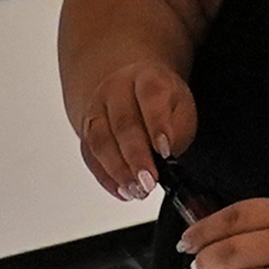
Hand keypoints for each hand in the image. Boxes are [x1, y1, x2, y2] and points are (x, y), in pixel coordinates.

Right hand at [73, 60, 195, 200]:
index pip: (150, 96)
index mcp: (146, 78)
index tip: (166, 151)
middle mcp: (116, 90)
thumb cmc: (163, 104)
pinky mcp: (86, 131)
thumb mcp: (182, 109)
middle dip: (136, 157)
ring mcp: (97, 109)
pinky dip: (105, 177)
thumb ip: (177, 130)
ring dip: (118, 171)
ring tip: (136, 191)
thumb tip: (165, 154)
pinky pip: (89, 155)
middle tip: (149, 181)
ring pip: (100, 141)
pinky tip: (121, 190)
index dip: (158, 124)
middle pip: (123, 123)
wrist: (134, 93)